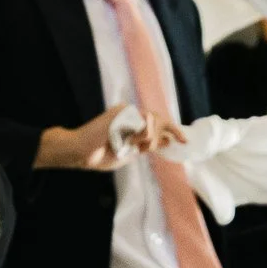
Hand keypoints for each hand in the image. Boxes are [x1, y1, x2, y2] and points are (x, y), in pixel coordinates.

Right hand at [34, 104, 180, 170]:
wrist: (82, 153)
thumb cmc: (101, 155)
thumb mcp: (130, 153)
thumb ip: (148, 145)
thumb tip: (168, 140)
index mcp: (133, 124)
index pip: (158, 123)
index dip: (173, 130)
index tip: (185, 140)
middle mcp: (131, 115)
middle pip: (159, 121)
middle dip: (162, 135)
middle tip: (158, 145)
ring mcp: (126, 112)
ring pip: (153, 122)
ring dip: (148, 138)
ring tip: (133, 145)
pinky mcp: (122, 112)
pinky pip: (142, 123)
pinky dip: (140, 134)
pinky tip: (130, 139)